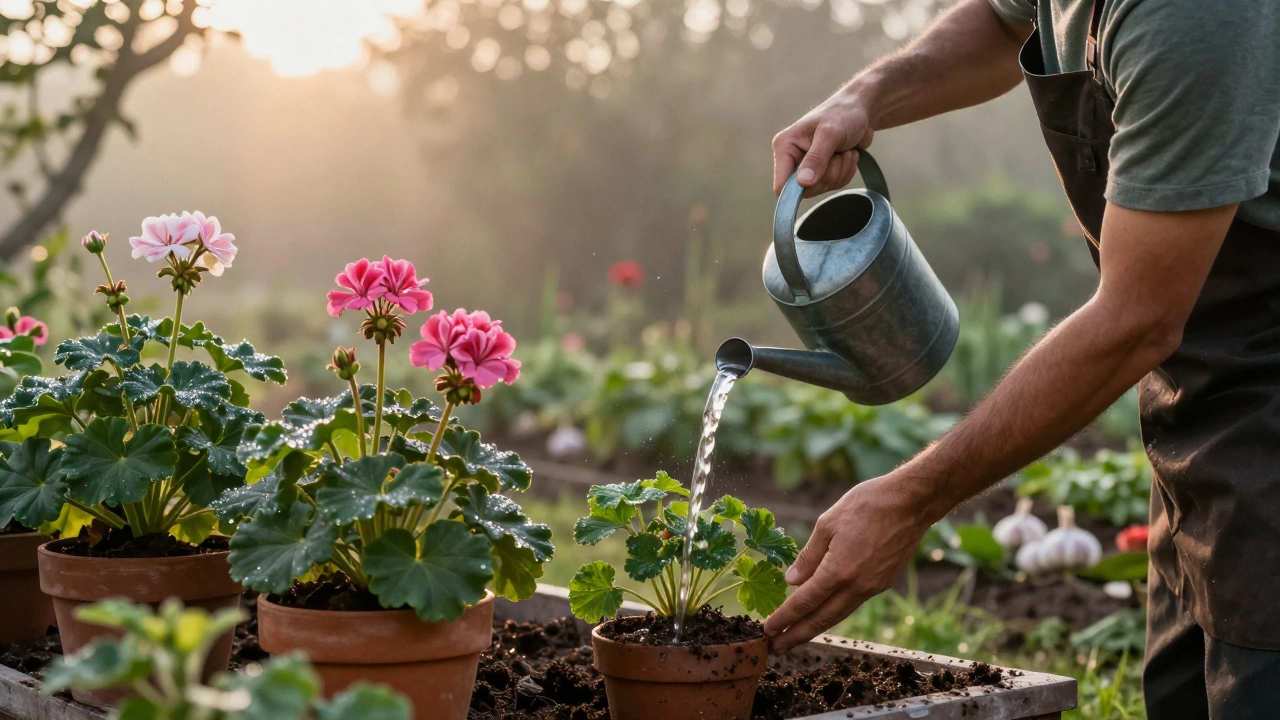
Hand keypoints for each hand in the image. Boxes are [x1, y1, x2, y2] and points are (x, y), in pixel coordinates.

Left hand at [763, 473, 932, 654]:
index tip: (767, 630)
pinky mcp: (884, 582)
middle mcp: (857, 586)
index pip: (804, 602)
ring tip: (795, 637)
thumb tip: (792, 581)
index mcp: (839, 570)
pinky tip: (823, 611)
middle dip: (796, 636)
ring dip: (814, 628)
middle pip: (821, 619)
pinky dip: (834, 611)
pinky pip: (853, 602)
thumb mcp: (828, 523)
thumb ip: (809, 555)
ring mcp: (873, 587)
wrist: (911, 502)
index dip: (784, 618)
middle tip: (774, 649)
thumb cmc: (867, 505)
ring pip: (839, 614)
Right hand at [772, 88, 875, 196]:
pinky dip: (846, 172)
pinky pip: (834, 184)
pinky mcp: (823, 170)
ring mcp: (808, 166)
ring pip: (822, 187)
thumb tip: (802, 183)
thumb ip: (816, 158)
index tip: (818, 179)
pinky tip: (847, 154)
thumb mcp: (830, 134)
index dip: (798, 190)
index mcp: (785, 146)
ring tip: (844, 150)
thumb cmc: (843, 113)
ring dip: (840, 171)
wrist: (861, 109)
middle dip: (828, 175)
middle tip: (838, 154)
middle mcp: (793, 158)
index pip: (782, 185)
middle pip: (805, 190)